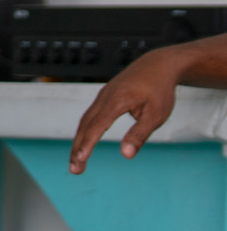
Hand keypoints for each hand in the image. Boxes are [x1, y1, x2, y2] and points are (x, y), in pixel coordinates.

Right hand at [68, 48, 185, 173]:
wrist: (156, 65)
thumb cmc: (159, 91)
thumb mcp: (156, 116)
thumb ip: (139, 135)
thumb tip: (126, 154)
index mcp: (117, 101)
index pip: (97, 126)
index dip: (87, 144)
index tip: (80, 159)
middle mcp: (104, 97)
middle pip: (85, 125)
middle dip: (78, 147)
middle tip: (74, 169)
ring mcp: (102, 96)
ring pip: (85, 120)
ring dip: (79, 141)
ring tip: (77, 160)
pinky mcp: (104, 97)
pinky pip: (90, 115)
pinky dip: (84, 130)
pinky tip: (84, 141)